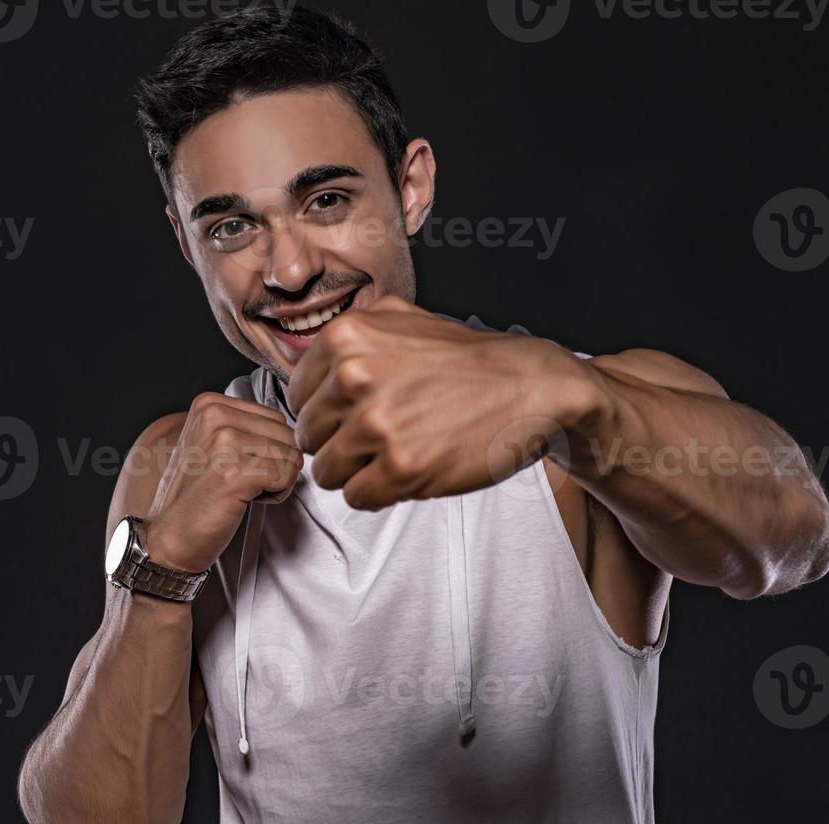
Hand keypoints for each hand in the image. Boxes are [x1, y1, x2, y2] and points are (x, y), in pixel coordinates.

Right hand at [143, 393, 302, 571]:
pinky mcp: (235, 471)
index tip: (237, 466)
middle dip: (276, 464)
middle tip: (241, 482)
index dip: (268, 449)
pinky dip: (277, 494)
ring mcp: (224, 442)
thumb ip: (248, 427)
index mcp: (210, 404)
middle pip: (286, 434)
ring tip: (242, 491)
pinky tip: (246, 500)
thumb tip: (296, 429)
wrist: (172, 534)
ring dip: (276, 481)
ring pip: (290, 455)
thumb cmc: (200, 495)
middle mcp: (216, 416)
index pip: (275, 418)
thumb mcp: (216, 445)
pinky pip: (287, 475)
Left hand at [287, 296, 610, 509]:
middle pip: (309, 437)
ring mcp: (377, 424)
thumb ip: (347, 339)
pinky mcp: (401, 467)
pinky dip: (379, 493)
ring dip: (358, 472)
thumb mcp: (400, 320)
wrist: (530, 387)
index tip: (355, 415)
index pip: (298, 397)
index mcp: (346, 338)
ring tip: (395, 454)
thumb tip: (305, 372)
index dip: (326, 413)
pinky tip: (408, 471)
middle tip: (381, 437)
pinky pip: (357, 498)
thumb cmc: (467, 360)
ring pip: (327, 472)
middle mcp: (354, 377)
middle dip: (340, 443)